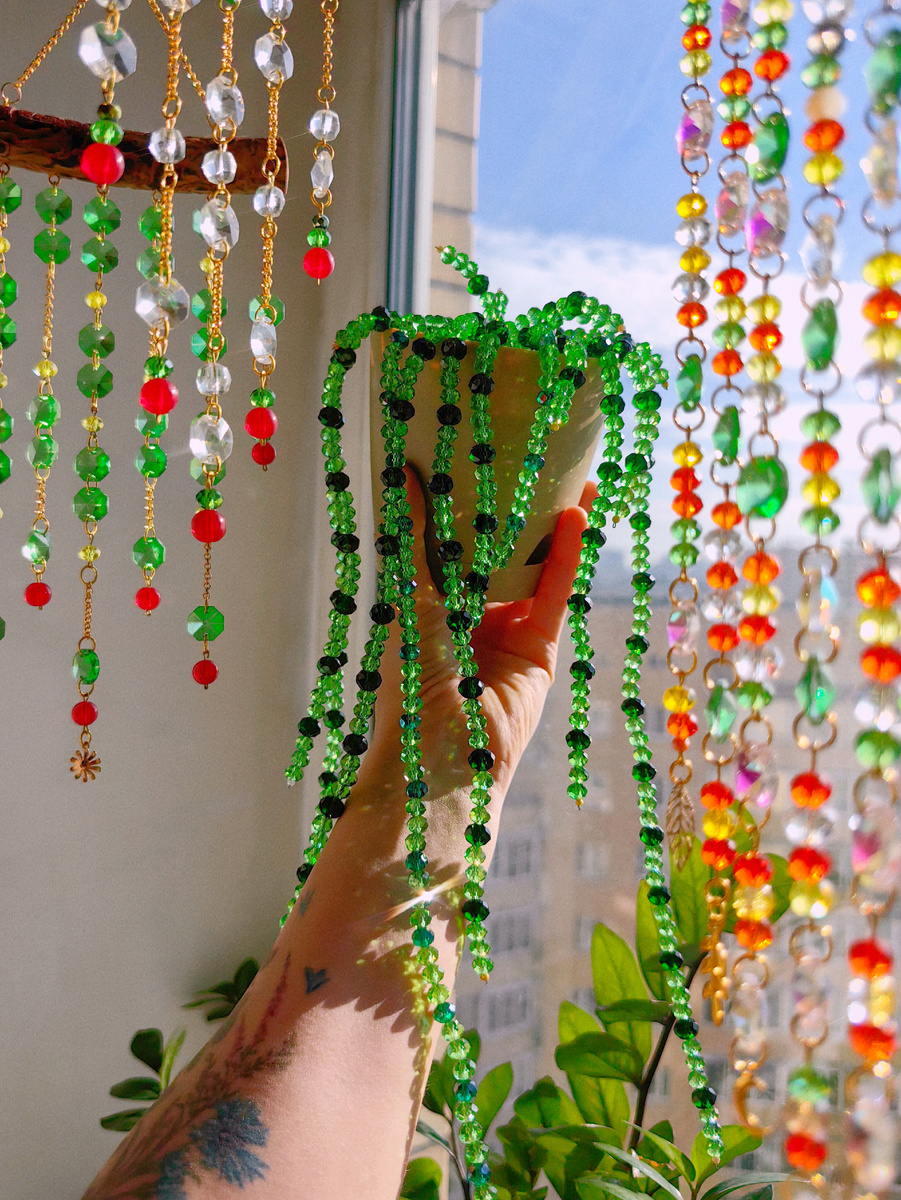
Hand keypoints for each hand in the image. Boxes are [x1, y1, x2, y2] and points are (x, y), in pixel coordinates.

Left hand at [368, 469, 595, 791]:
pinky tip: (577, 519)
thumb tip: (405, 476)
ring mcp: (507, 634)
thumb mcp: (409, 594)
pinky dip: (565, 559)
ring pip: (535, 570)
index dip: (471, 505)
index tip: (485, 461)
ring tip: (575, 478)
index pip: (454, 544)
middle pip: (501, 553)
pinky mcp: (540, 651)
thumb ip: (414, 536)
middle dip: (521, 511)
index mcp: (430, 605)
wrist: (441, 750)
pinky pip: (555, 596)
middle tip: (540, 463)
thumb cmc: (411, 674)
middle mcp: (469, 617)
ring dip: (554, 528)